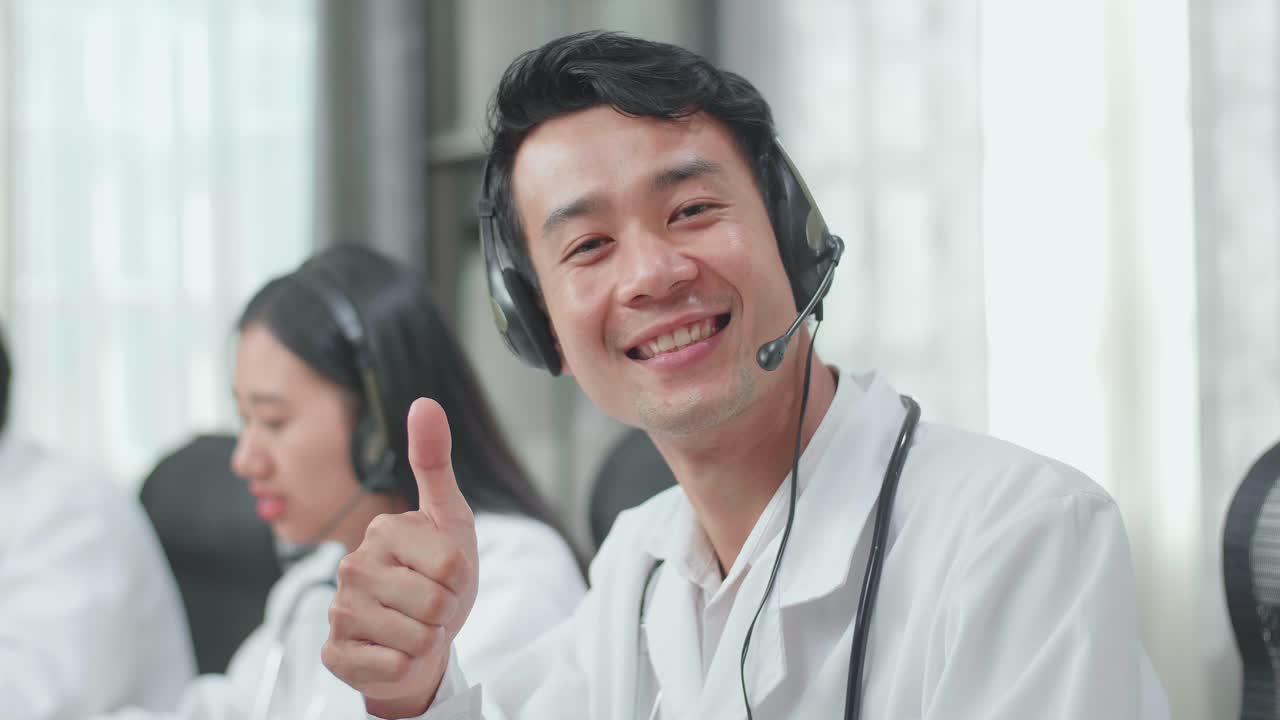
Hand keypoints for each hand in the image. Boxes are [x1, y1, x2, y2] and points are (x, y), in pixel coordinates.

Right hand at [322, 398, 478, 717]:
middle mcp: (352, 566)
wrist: (421, 637)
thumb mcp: (450, 519)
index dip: (461, 579)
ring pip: (416, 638)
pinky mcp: (334, 653)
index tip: (447, 576)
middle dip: (446, 612)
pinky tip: (393, 652)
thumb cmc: (439, 578)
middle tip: (433, 606)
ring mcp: (339, 611)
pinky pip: (392, 667)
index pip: (451, 565)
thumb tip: (424, 402)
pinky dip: (405, 666)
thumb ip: (435, 462)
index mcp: (384, 531)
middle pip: (435, 602)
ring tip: (415, 627)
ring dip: (427, 640)